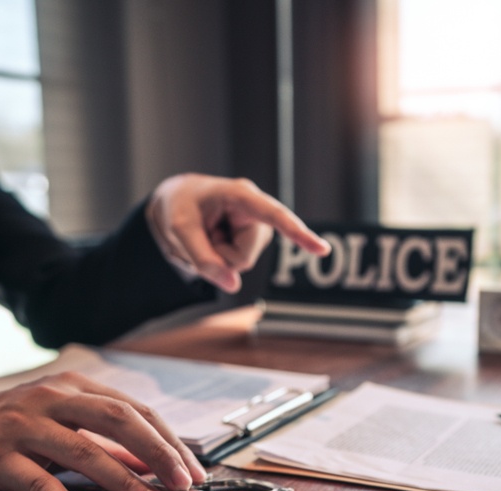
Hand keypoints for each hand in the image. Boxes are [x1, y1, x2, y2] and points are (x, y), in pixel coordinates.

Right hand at [0, 373, 207, 490]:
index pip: (135, 410)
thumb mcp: (60, 426)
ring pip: (85, 451)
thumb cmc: (4, 428)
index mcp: (73, 387)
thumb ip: (104, 443)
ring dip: (126, 482)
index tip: (193, 469)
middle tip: (186, 483)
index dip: (168, 440)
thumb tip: (150, 466)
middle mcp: (52, 399)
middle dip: (160, 452)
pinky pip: (39, 483)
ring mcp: (23, 426)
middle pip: (120, 420)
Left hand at [146, 173, 330, 293]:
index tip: (322, 250)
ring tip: (208, 234)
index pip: (275, 216)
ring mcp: (257, 228)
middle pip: (244, 257)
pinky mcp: (253, 241)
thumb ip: (203, 259)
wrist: (178, 202)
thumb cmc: (180, 207)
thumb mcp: (180, 230)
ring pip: (241, 264)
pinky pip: (238, 265)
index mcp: (242, 195)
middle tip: (202, 235)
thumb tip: (233, 287)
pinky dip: (221, 259)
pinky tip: (215, 239)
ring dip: (219, 257)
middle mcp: (257, 211)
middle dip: (219, 256)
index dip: (298, 233)